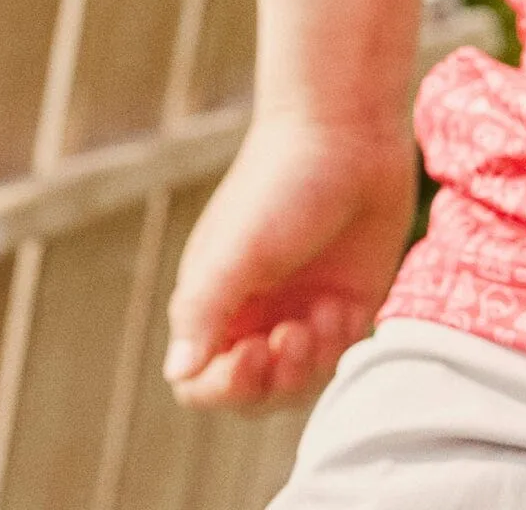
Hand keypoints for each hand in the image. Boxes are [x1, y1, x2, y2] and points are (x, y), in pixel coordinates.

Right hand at [162, 110, 419, 408]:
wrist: (348, 131)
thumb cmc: (283, 183)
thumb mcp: (239, 249)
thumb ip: (206, 311)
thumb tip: (176, 372)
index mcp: (217, 301)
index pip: (201, 381)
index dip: (221, 387)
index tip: (250, 355)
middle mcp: (255, 312)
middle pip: (250, 394)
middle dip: (270, 382)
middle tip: (291, 337)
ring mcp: (301, 310)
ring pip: (295, 384)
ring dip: (307, 366)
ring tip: (321, 318)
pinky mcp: (344, 303)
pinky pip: (335, 357)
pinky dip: (338, 345)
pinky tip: (342, 307)